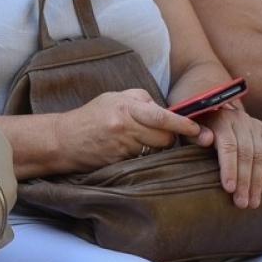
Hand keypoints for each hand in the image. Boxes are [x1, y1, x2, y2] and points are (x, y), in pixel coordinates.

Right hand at [53, 89, 204, 172]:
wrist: (64, 140)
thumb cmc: (92, 116)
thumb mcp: (113, 97)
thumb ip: (141, 99)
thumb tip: (164, 108)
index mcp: (125, 108)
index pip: (161, 116)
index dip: (182, 124)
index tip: (197, 130)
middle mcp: (125, 128)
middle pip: (164, 139)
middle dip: (168, 138)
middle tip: (160, 134)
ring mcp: (122, 148)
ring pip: (156, 151)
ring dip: (155, 147)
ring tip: (140, 141)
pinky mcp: (120, 164)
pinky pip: (142, 161)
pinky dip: (143, 156)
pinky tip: (130, 150)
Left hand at [199, 105, 261, 208]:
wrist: (210, 111)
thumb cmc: (196, 128)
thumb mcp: (189, 131)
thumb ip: (195, 136)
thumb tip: (207, 139)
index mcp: (220, 119)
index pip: (228, 146)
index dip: (230, 168)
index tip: (229, 189)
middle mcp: (239, 119)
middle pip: (246, 153)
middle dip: (245, 181)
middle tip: (242, 203)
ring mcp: (253, 124)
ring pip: (260, 155)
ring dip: (258, 181)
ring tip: (253, 202)